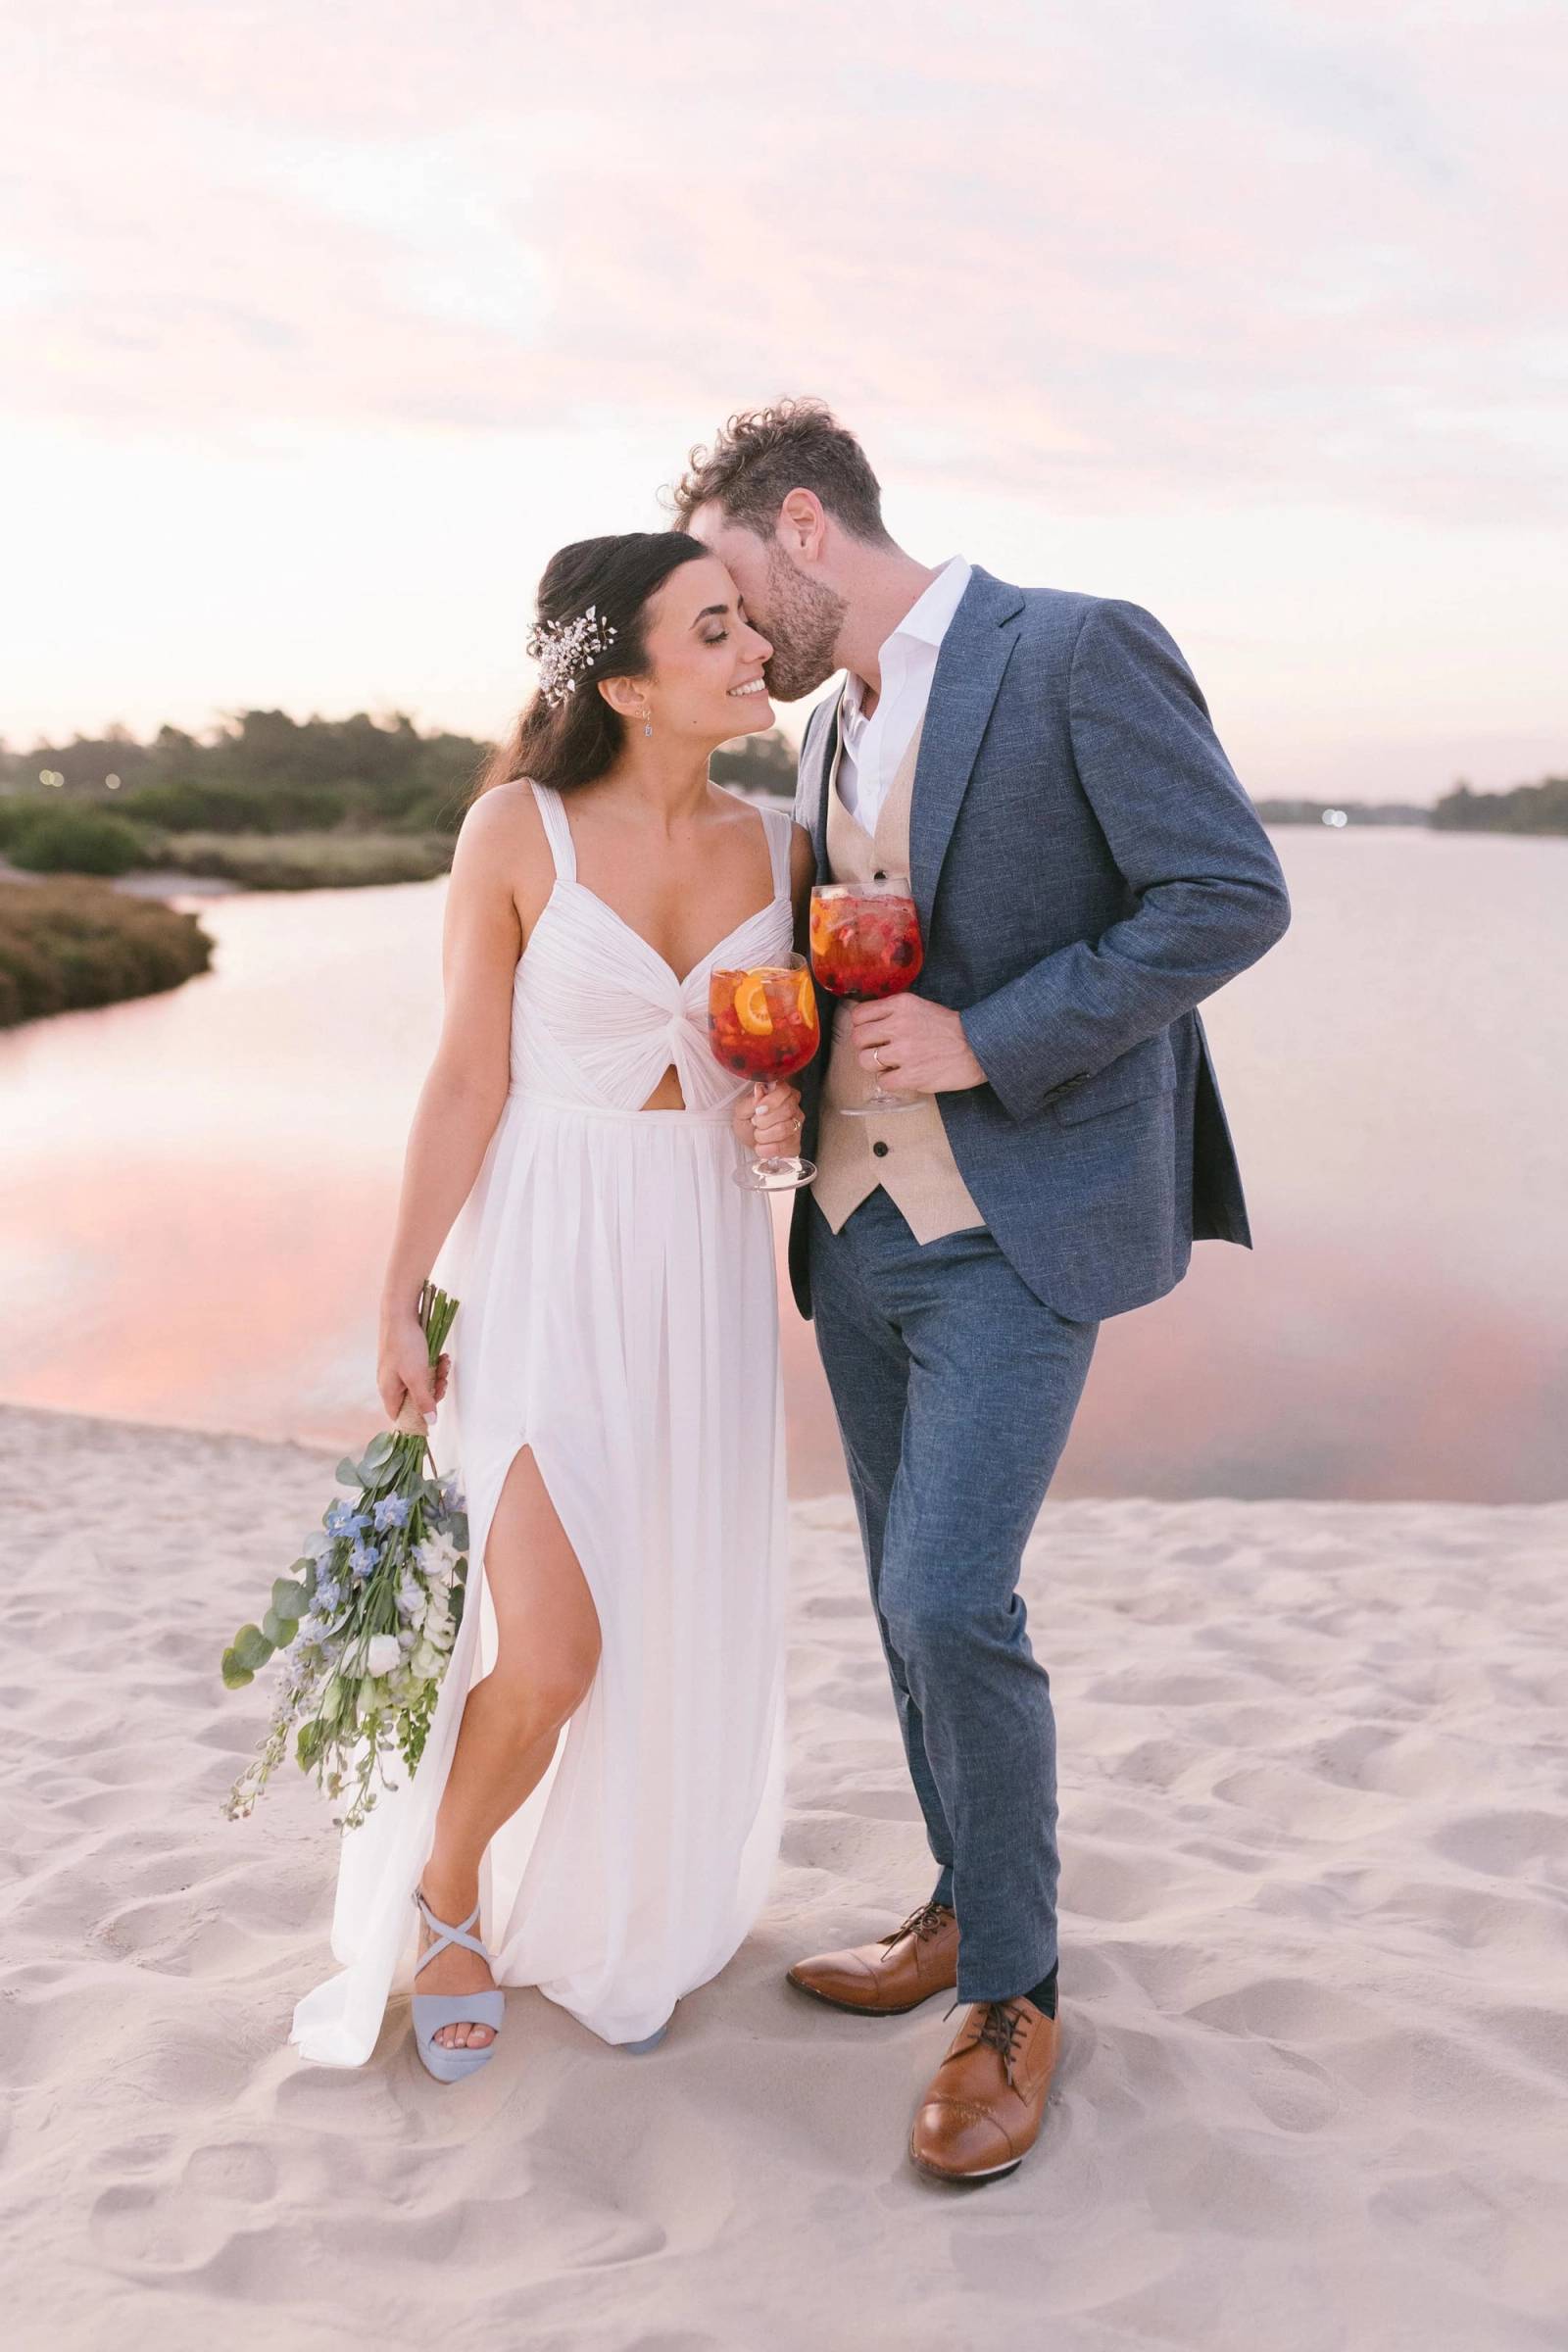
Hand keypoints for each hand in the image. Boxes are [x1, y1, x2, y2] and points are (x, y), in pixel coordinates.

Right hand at [377, 1309, 451, 1428]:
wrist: (401, 1312)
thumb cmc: (405, 1345)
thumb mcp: (416, 1376)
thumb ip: (424, 1400)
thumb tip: (431, 1422)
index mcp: (389, 1391)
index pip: (400, 1416)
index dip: (416, 1419)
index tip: (433, 1414)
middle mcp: (392, 1383)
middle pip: (415, 1400)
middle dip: (433, 1391)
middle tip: (443, 1381)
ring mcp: (399, 1370)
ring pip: (422, 1383)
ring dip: (437, 1376)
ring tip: (444, 1364)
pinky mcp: (408, 1359)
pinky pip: (423, 1369)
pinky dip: (434, 1365)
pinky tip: (442, 1357)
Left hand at [732, 1078, 804, 1152]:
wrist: (749, 1142)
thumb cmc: (747, 1123)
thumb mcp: (742, 1110)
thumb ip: (751, 1100)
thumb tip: (760, 1089)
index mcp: (782, 1094)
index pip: (784, 1090)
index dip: (771, 1101)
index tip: (758, 1110)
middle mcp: (794, 1108)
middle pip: (787, 1110)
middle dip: (765, 1120)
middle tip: (755, 1123)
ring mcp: (796, 1127)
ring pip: (784, 1129)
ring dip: (764, 1135)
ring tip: (757, 1134)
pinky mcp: (795, 1144)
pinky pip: (784, 1147)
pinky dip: (767, 1149)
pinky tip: (761, 1147)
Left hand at [850, 995, 986, 1092]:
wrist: (979, 1047)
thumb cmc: (951, 1028)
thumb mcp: (921, 1007)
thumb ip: (894, 1011)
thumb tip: (868, 1023)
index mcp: (901, 1005)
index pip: (859, 1014)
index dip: (862, 1026)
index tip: (871, 1033)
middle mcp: (898, 1026)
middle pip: (858, 1038)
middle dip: (866, 1046)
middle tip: (879, 1050)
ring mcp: (903, 1052)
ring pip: (865, 1061)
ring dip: (875, 1065)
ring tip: (891, 1065)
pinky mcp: (910, 1076)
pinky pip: (882, 1081)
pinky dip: (889, 1081)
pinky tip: (902, 1076)